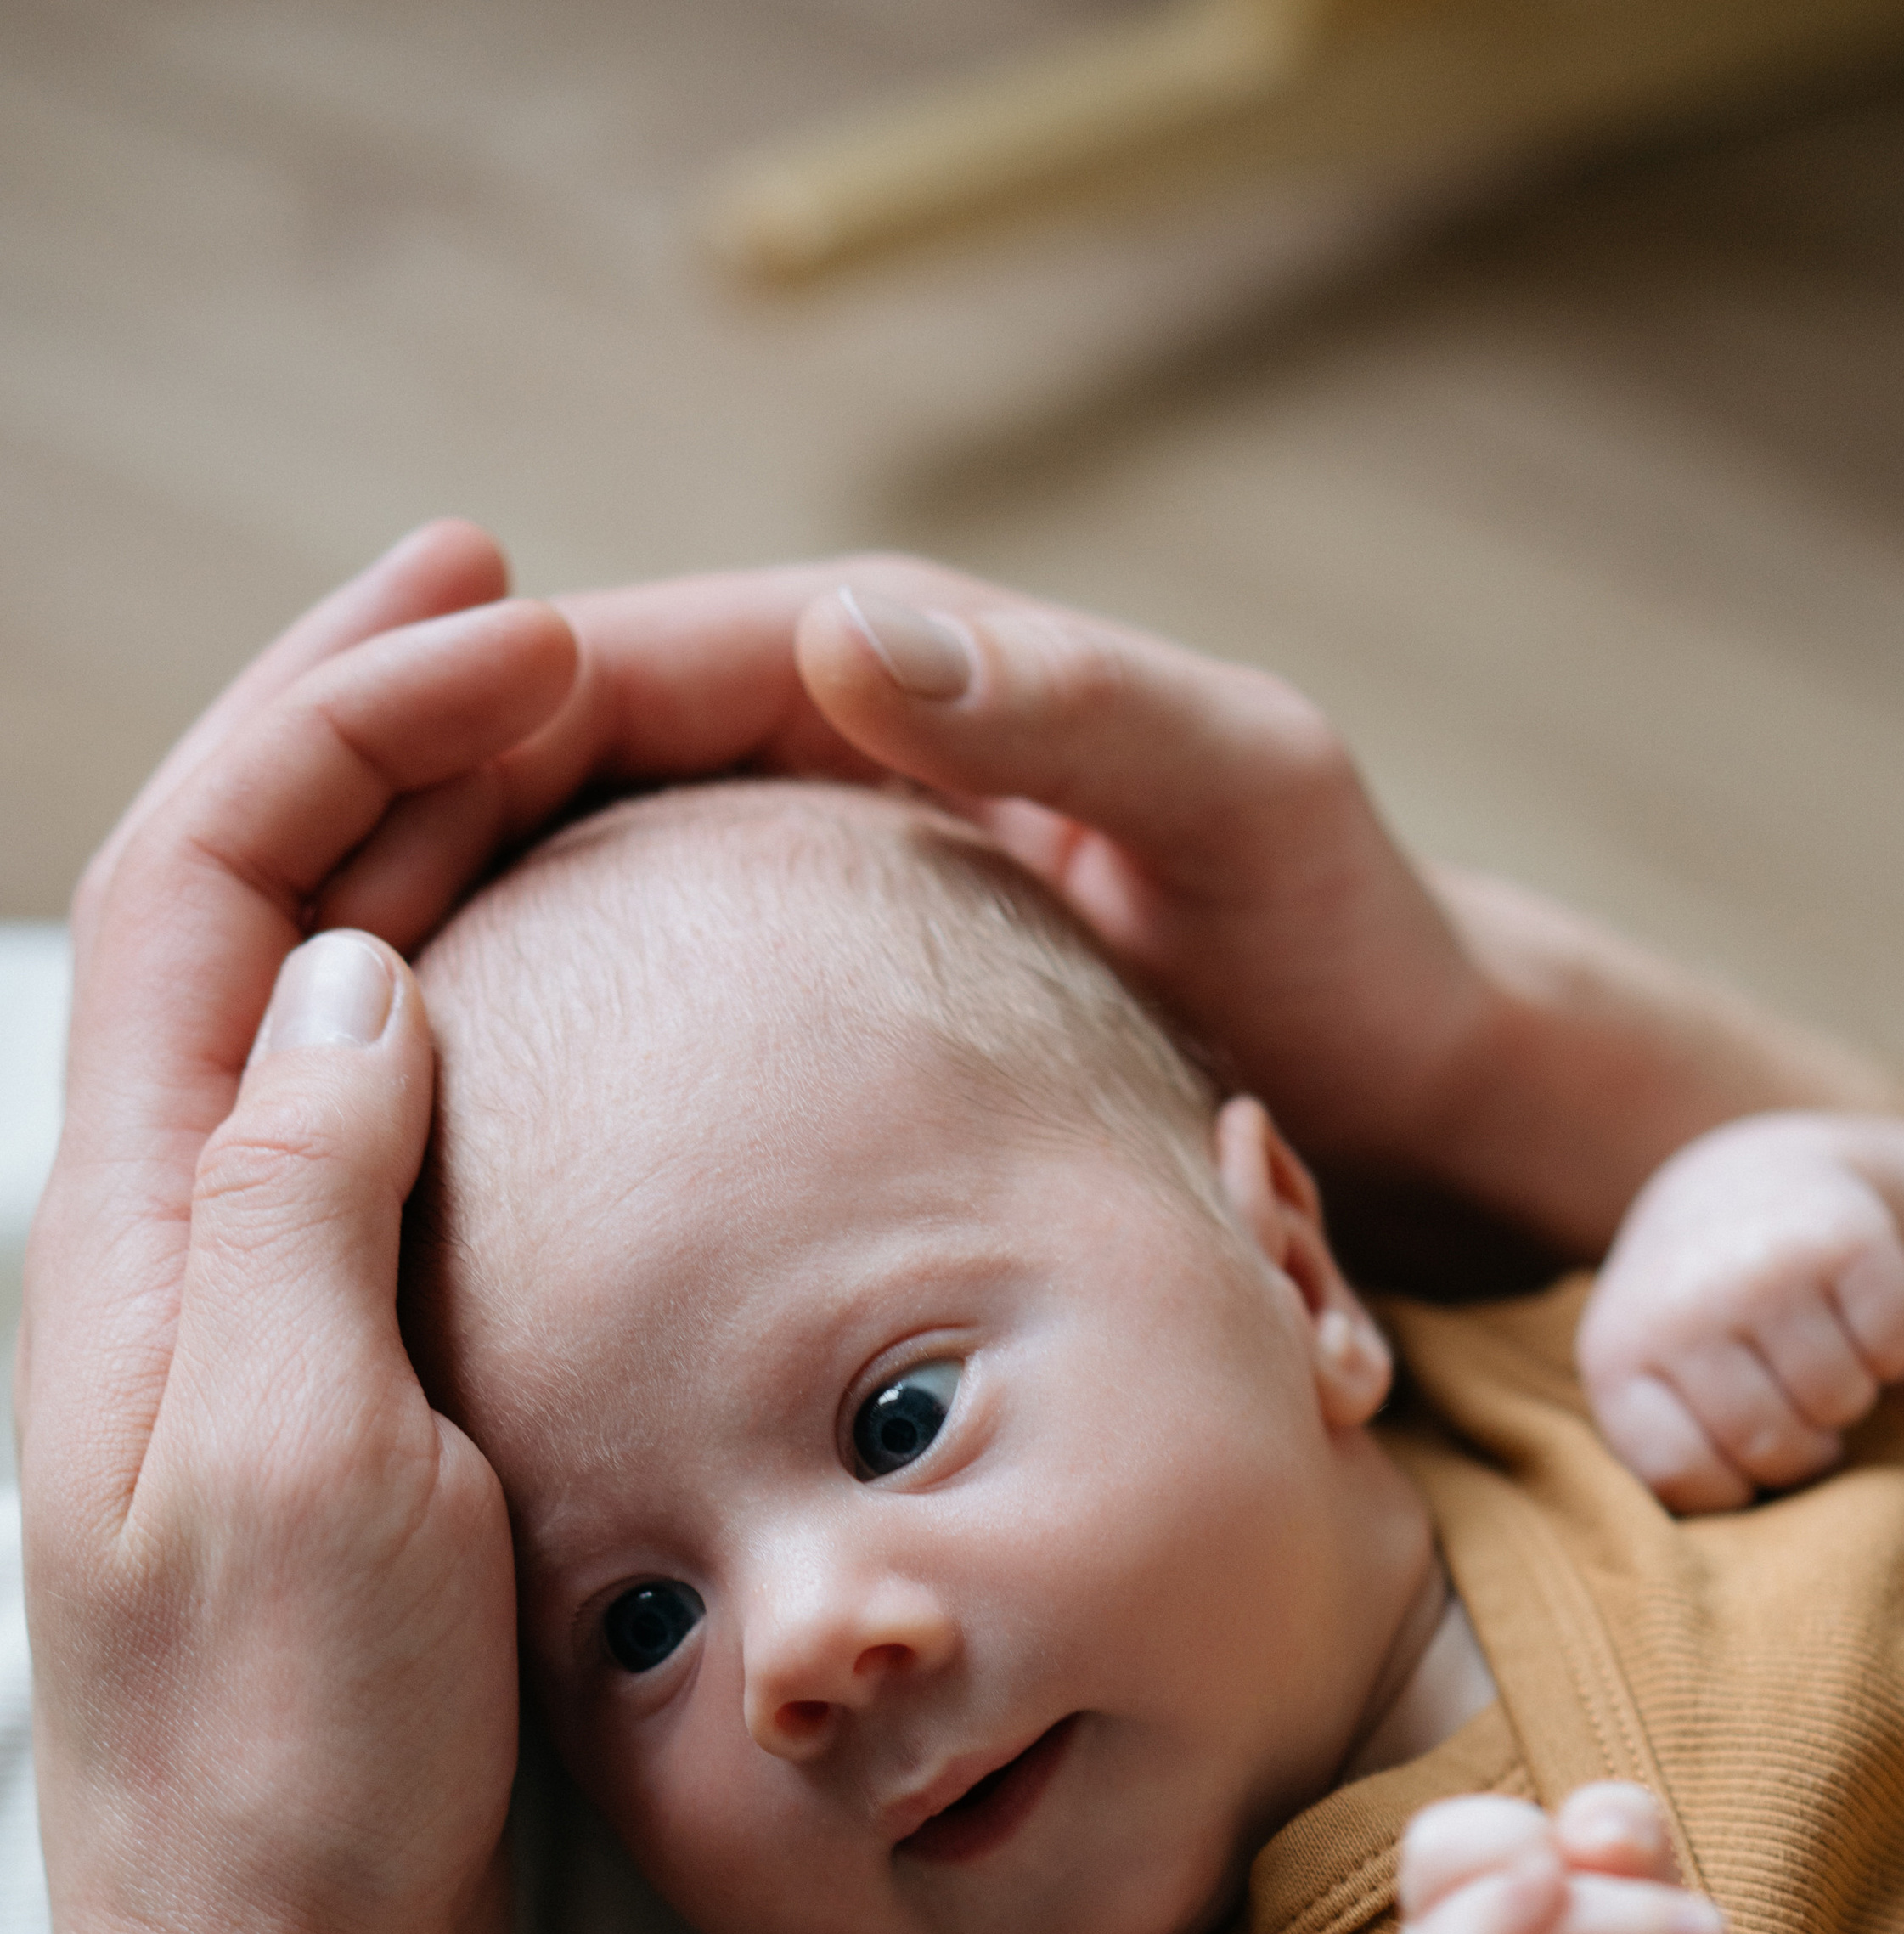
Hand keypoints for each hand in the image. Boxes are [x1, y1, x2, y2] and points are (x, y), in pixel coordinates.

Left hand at [26, 565, 581, 1933]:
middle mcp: (158, 1241)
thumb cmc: (288, 1750)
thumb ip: (308, 1197)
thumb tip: (364, 974)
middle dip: (373, 729)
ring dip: (407, 844)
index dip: (342, 717)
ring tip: (536, 738)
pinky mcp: (316, 1382)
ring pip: (303, 1000)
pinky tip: (514, 976)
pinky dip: (440, 998)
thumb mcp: (303, 1459)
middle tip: (525, 616)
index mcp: (134, 1231)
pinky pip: (357, 1123)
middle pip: (241, 904)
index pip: (211, 884)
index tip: (504, 622)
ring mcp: (233, 1309)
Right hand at [300, 557, 1501, 1180]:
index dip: (471, 721)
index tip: (349, 823)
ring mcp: (845, 896)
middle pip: (575, 773)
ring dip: (490, 959)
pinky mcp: (863, 1015)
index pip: (633, 662)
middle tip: (314, 969)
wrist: (1418, 1092)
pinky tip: (521, 1157)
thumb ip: (1069, 707)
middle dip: (436, 843)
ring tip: (369, 1069)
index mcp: (907, 673)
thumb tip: (846, 634)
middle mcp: (852, 762)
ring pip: (606, 897)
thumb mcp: (1241, 790)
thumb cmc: (1356, 936)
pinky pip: (679, 1010)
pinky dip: (593, 1057)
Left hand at [1576, 1116, 1903, 1511]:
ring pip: (1840, 1400)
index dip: (1729, 1488)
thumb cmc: (1698, 1328)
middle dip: (1798, 1448)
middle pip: (1774, 1448)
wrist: (1744, 1187)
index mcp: (1617, 1358)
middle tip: (1788, 1408)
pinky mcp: (1846, 1235)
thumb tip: (1727, 1589)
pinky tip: (1850, 1314)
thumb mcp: (1650, 1389)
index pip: (1686, 1479)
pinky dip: (1891, 1344)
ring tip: (1810, 1357)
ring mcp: (1762, 1266)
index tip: (1734, 1460)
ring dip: (1844, 1395)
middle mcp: (1682, 1305)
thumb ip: (1670, 1468)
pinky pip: (1895, 1343)